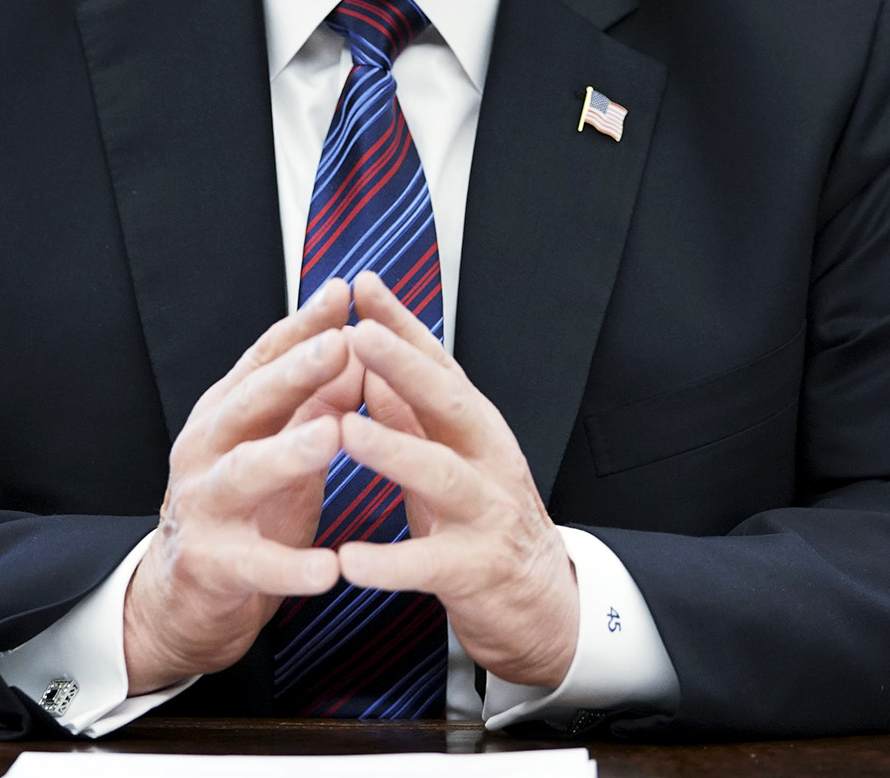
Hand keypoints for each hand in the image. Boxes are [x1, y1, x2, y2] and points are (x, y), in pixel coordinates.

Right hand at [123, 280, 363, 693]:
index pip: (264, 358)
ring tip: (332, 435)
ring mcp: (203, 505)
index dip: (302, 325)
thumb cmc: (246, 508)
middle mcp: (207, 449)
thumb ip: (315, 401)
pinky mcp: (210, 565)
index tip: (343, 293)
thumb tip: (360, 348)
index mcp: (226, 413)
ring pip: (244, 472)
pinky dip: (291, 567)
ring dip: (288, 452)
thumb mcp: (281, 446)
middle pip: (251, 402)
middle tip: (341, 345)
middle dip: (295, 371)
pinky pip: (254, 564)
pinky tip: (329, 568)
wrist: (184, 595)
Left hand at [334, 271, 579, 688]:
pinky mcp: (477, 570)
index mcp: (474, 427)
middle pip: (447, 402)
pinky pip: (430, 565)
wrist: (543, 605)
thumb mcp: (446, 457)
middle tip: (356, 334)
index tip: (363, 285)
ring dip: (393, 450)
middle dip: (402, 365)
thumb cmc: (482, 522)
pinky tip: (350, 561)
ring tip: (345, 431)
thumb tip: (372, 360)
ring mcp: (487, 512)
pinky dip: (389, 564)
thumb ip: (411, 414)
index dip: (401, 324)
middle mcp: (487, 459)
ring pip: (443, 474)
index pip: (437, 363)